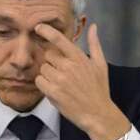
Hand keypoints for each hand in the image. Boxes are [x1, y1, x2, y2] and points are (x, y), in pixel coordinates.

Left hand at [34, 23, 130, 139]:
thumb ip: (95, 44)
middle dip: (53, 62)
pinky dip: (44, 84)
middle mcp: (69, 66)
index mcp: (80, 58)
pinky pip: (39, 81)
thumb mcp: (101, 64)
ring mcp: (60, 79)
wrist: (98, 113)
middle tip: (63, 72)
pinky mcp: (53, 92)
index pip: (59, 39)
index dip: (47, 31)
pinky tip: (55, 89)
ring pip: (43, 68)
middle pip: (48, 55)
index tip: (38, 26)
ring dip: (48, 74)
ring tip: (61, 83)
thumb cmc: (99, 89)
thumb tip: (93, 26)